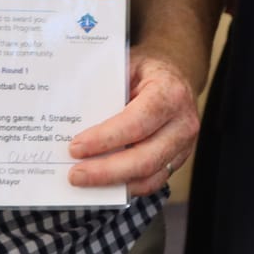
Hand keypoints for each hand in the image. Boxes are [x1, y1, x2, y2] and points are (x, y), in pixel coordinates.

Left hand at [65, 49, 199, 195]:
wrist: (176, 77)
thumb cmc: (146, 71)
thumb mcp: (126, 66)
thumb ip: (105, 88)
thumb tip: (70, 114)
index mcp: (170, 93)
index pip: (136, 123)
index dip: (105, 139)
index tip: (76, 147)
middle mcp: (182, 123)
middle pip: (145, 159)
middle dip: (106, 171)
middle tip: (75, 174)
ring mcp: (183, 146)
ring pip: (149, 177)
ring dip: (113, 184)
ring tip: (84, 181)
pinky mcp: (177, 161)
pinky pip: (152, 183)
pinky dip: (125, 187)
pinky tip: (103, 184)